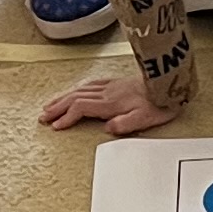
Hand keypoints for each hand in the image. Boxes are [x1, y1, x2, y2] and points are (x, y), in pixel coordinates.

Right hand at [37, 70, 180, 139]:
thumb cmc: (160, 104)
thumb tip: (107, 128)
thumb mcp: (145, 119)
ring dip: (62, 98)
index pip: (81, 108)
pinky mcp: (115, 82)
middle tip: (42, 117)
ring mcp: (110, 86)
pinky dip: (76, 89)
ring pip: (79, 90)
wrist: (170, 84)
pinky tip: (73, 92)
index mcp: (111, 102)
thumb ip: (125, 124)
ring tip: (49, 106)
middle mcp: (107, 92)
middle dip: (57, 107)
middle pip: (75, 97)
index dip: (66, 117)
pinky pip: (89, 84)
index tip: (56, 127)